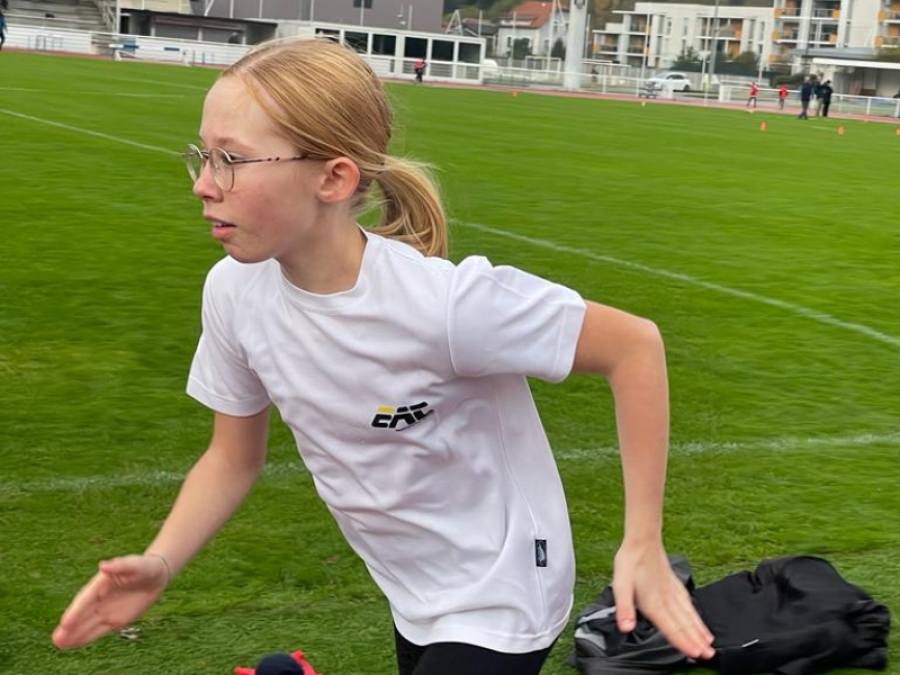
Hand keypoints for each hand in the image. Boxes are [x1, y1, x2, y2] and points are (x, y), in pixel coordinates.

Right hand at [52, 554, 169, 649]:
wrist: (156, 575)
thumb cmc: (144, 566)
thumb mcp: (135, 564)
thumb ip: (119, 566)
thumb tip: (103, 565)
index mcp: (101, 584)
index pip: (86, 599)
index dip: (76, 611)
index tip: (65, 622)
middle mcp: (99, 599)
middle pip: (83, 615)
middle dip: (70, 627)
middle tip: (56, 639)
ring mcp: (105, 610)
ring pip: (87, 625)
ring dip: (74, 635)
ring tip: (59, 644)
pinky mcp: (114, 620)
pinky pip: (98, 630)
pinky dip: (86, 637)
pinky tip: (73, 644)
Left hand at [611, 541, 714, 659]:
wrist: (642, 540)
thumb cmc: (631, 562)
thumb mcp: (620, 586)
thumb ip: (624, 609)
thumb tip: (626, 628)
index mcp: (655, 603)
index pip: (672, 627)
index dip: (683, 642)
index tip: (696, 654)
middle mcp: (667, 599)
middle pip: (684, 624)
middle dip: (697, 641)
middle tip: (709, 655)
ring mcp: (673, 592)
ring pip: (689, 615)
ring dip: (699, 630)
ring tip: (709, 643)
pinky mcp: (674, 584)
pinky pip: (688, 604)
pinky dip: (696, 615)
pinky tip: (699, 620)